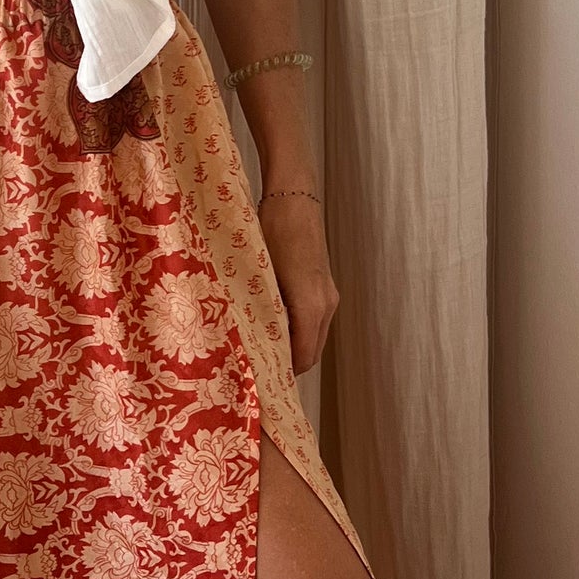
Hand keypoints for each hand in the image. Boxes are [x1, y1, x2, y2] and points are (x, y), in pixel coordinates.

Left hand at [259, 191, 338, 372]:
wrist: (294, 199)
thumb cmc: (273, 232)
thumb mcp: (261, 275)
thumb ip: (261, 311)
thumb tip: (250, 341)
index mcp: (311, 306)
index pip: (303, 357)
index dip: (284, 372)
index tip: (262, 379)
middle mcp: (326, 305)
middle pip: (312, 352)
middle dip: (289, 363)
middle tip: (258, 367)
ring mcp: (329, 295)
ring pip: (314, 336)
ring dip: (294, 346)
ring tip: (262, 346)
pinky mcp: (325, 286)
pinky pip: (315, 321)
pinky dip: (299, 330)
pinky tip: (273, 322)